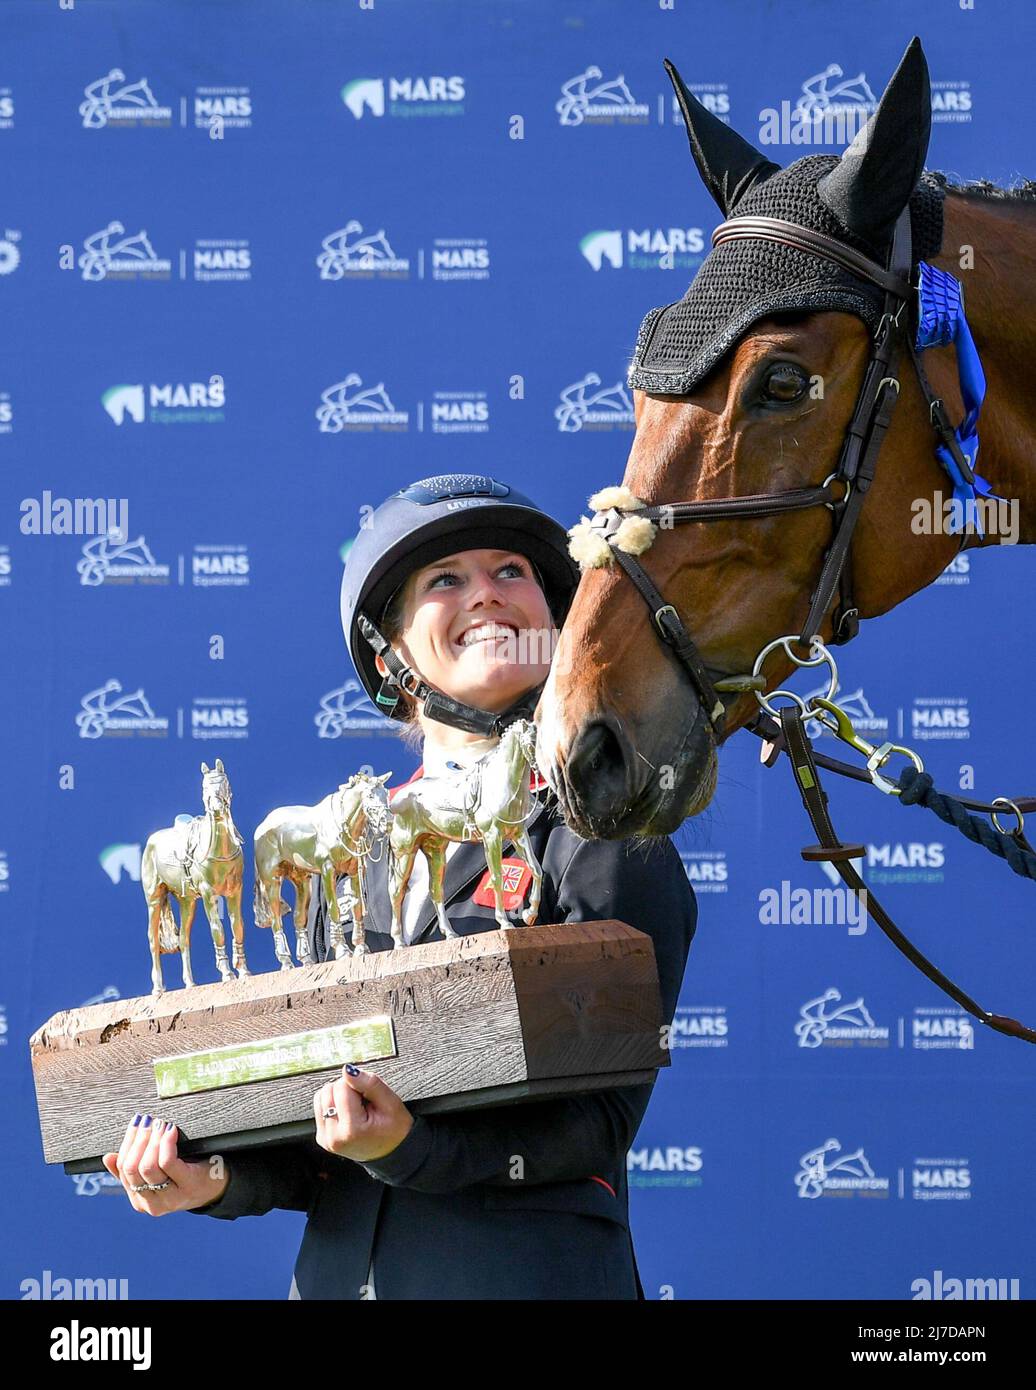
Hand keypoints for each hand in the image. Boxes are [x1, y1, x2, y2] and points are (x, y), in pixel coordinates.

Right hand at [102, 1114, 229, 1214]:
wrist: (217, 1184)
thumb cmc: (184, 1173)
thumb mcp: (156, 1173)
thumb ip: (132, 1169)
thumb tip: (108, 1157)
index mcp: (139, 1200)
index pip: (123, 1170)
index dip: (127, 1144)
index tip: (135, 1123)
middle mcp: (151, 1205)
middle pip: (132, 1169)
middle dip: (138, 1140)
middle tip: (147, 1120)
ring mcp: (169, 1199)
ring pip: (148, 1166)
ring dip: (151, 1140)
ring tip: (159, 1123)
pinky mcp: (187, 1187)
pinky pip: (168, 1162)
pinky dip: (166, 1143)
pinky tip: (170, 1130)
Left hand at [314, 1065, 413, 1162]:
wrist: (391, 1151)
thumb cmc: (394, 1130)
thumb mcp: (390, 1103)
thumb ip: (369, 1083)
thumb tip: (347, 1070)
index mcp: (351, 1130)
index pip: (341, 1086)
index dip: (357, 1084)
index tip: (368, 1097)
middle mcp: (334, 1137)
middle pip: (328, 1090)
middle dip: (346, 1089)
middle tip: (362, 1103)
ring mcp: (326, 1139)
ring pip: (321, 1096)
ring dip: (337, 1096)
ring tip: (355, 1108)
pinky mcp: (322, 1137)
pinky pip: (319, 1107)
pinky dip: (333, 1104)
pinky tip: (348, 1113)